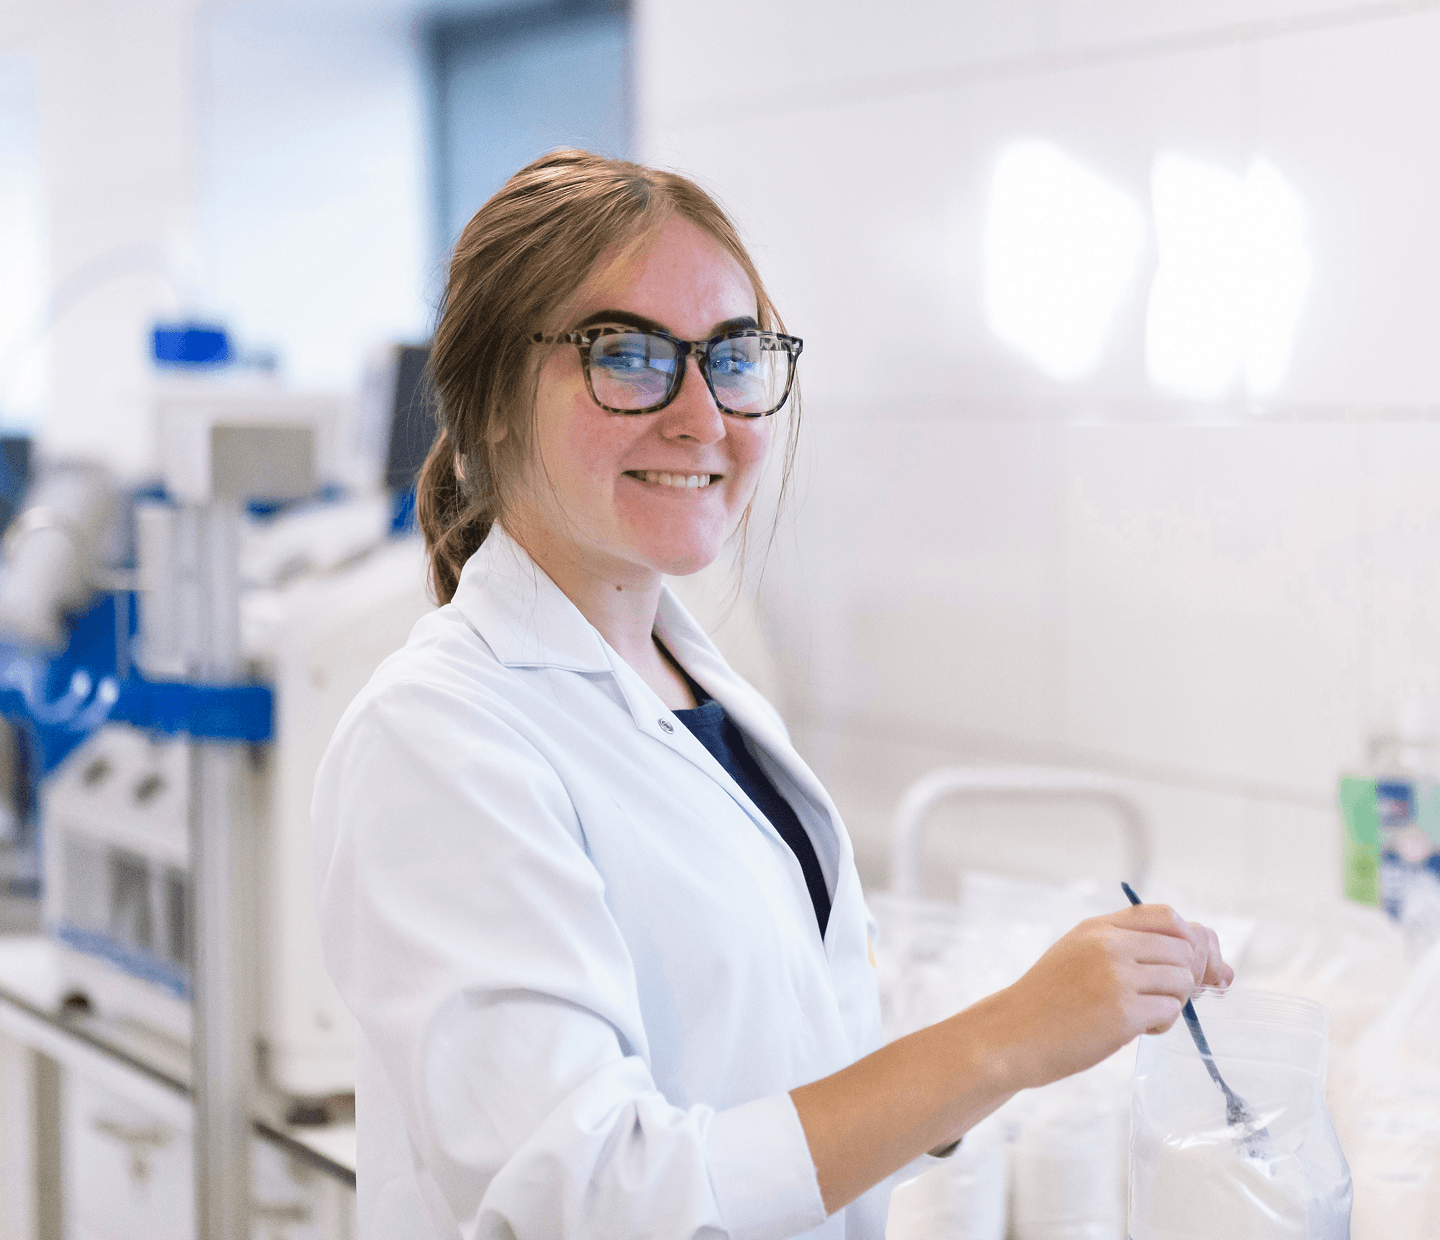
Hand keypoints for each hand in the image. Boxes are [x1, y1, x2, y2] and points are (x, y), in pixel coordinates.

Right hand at [976, 904, 1233, 1091]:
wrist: (1011, 1034)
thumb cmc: (1048, 1001)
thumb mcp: (1079, 954)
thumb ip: (1128, 947)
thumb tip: (1204, 960)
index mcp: (1098, 927)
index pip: (1167, 916)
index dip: (1192, 939)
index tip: (1196, 964)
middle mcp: (1109, 945)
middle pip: (1184, 949)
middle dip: (1189, 977)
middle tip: (1169, 998)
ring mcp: (1116, 977)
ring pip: (1182, 980)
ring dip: (1174, 1002)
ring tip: (1145, 1015)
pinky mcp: (1122, 1013)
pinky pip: (1171, 1012)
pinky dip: (1162, 1024)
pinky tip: (1136, 1029)